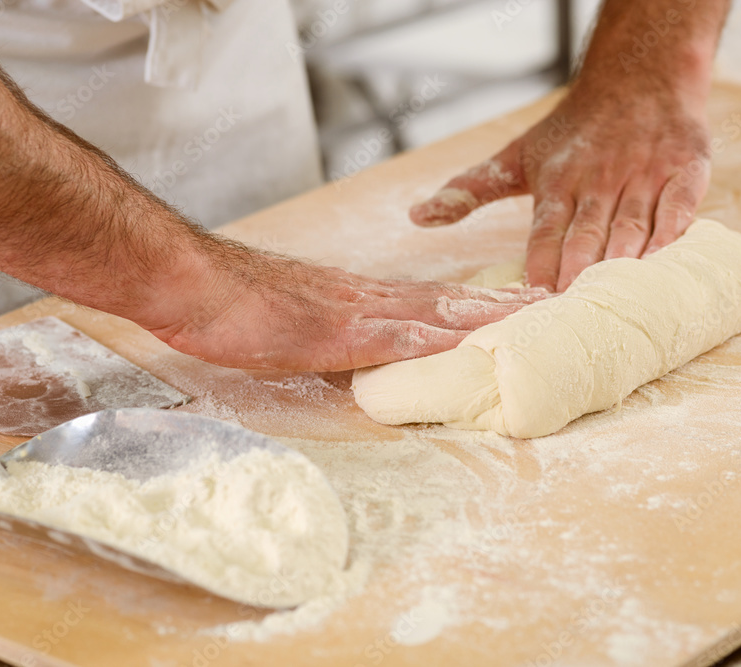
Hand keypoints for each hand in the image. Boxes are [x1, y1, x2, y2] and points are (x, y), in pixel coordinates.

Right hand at [143, 244, 545, 371]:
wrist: (193, 283)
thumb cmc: (231, 304)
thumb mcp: (288, 324)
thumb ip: (323, 335)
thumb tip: (347, 357)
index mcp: (355, 299)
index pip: (426, 300)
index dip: (470, 303)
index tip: (508, 304)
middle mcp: (366, 299)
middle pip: (446, 299)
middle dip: (497, 304)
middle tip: (547, 305)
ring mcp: (355, 312)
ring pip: (435, 311)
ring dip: (485, 315)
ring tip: (532, 317)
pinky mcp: (337, 331)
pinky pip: (397, 335)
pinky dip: (438, 338)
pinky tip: (468, 342)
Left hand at [409, 0, 726, 291]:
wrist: (639, 75)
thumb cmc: (572, 131)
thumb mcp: (516, 157)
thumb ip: (470, 190)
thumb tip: (416, 216)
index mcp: (558, 181)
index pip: (546, 231)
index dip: (540, 264)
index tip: (532, 299)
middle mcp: (600, 179)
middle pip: (588, 233)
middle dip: (578, 271)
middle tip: (571, 312)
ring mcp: (645, 173)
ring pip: (633, 223)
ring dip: (624, 258)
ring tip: (615, 297)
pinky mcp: (686, 167)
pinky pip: (683, 201)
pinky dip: (675, 228)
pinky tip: (665, 257)